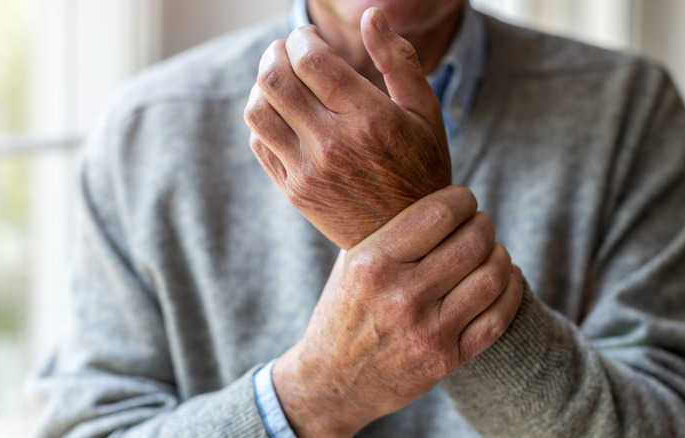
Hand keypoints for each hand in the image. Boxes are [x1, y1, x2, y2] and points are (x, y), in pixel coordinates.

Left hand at [243, 8, 450, 248]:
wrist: (407, 239)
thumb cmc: (421, 168)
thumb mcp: (425, 113)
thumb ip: (399, 60)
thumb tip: (373, 15)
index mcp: (370, 120)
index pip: (312, 60)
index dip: (302, 38)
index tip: (307, 37)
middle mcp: (334, 145)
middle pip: (276, 80)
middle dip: (275, 53)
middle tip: (287, 51)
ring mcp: (309, 171)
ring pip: (258, 110)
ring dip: (263, 84)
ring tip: (281, 80)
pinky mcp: (294, 190)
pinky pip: (259, 142)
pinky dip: (263, 119)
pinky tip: (283, 114)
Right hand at [272, 186, 523, 436]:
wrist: (332, 382)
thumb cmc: (344, 311)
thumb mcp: (351, 263)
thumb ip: (390, 231)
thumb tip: (439, 194)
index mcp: (372, 264)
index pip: (438, 214)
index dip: (462, 199)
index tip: (463, 200)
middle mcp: (401, 296)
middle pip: (473, 242)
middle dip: (484, 224)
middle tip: (479, 224)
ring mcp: (427, 332)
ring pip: (492, 277)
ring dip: (500, 255)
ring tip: (491, 251)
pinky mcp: (447, 359)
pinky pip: (498, 318)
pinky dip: (511, 290)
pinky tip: (506, 277)